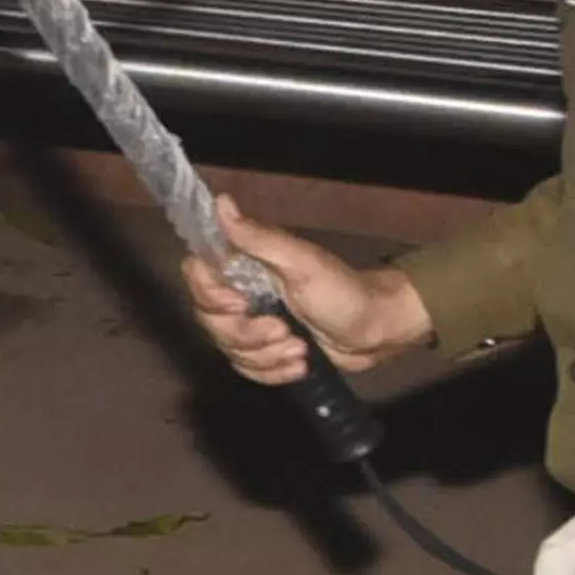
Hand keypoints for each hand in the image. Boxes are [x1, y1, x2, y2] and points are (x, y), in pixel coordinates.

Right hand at [185, 190, 428, 379]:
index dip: (211, 296)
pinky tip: (299, 365)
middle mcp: (242, 294)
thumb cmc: (344, 291)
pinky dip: (274, 372)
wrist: (376, 330)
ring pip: (229, 350)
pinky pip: (248, 369)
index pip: (198, 276)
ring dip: (266, 357)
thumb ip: (258, 238)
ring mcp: (252, 325)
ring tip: (300, 350)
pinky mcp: (265, 352)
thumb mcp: (302, 263)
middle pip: (210, 321)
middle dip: (248, 336)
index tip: (240, 304)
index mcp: (246, 266)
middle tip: (284, 331)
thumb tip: (221, 202)